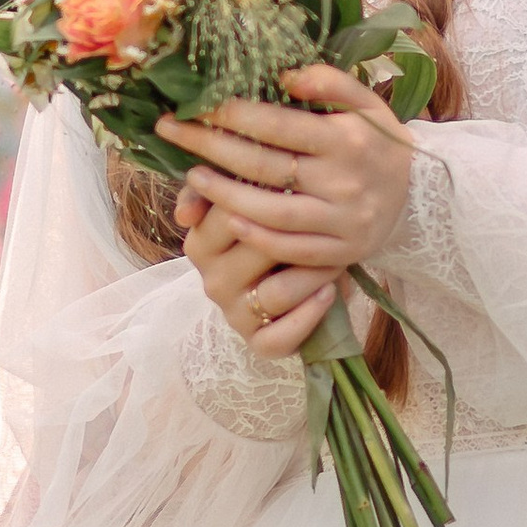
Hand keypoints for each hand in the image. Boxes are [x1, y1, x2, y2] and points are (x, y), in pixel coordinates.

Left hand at [158, 64, 415, 270]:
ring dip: (224, 195)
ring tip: (192, 174)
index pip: (279, 125)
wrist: (421, 198)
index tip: (196, 103)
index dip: (233, 114)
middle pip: (265, 166)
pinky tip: (225, 218)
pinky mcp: (339, 252)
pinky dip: (255, 234)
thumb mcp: (368, 103)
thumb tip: (286, 75)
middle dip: (210, 146)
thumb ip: (332, 82)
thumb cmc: (379, 142)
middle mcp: (344, 182)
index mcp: (349, 139)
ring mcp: (341, 222)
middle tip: (171, 130)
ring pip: (271, 212)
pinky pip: (289, 247)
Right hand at [183, 200, 338, 360]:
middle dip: (297, 235)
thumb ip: (226, 184)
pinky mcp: (258, 342)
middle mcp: (211, 281)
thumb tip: (190, 198)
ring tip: (337, 258)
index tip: (298, 187)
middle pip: (257, 253)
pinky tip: (329, 293)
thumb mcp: (254, 200)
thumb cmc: (280, 226)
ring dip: (313, 274)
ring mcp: (234, 314)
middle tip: (329, 222)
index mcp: (200, 243)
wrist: (306, 268)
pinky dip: (309, 315)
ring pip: (277, 293)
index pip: (228, 215)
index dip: (268, 200)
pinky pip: (281, 337)